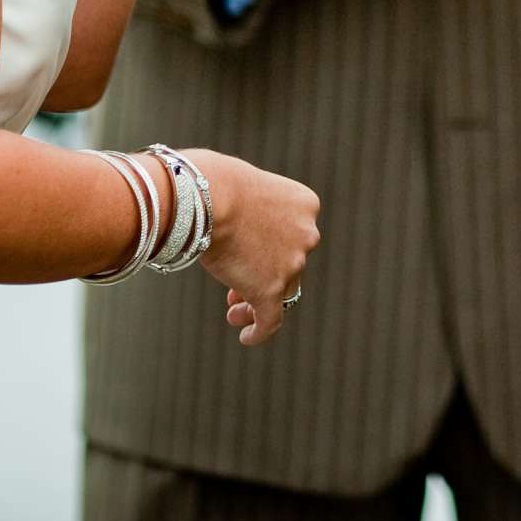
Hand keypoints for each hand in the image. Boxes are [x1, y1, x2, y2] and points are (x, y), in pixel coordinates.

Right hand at [186, 150, 320, 347]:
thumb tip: (243, 240)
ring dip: (257, 302)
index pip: (295, 235)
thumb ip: (258, 215)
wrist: (213, 194)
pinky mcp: (271, 291)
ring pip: (280, 293)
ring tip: (234, 312)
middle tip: (237, 288)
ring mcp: (292, 264)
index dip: (274, 250)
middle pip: (289, 265)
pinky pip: (270, 321)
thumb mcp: (251, 191)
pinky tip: (246, 336)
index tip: (251, 256)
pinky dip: (260, 331)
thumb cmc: (220, 184)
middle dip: (265, 275)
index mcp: (306, 206)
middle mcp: (307, 235)